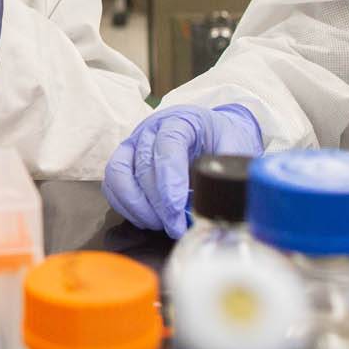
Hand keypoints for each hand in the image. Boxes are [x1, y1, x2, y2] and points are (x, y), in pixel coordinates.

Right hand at [104, 105, 262, 236]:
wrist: (210, 131)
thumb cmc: (221, 138)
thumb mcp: (235, 145)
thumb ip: (229, 168)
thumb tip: (225, 198)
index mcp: (181, 121)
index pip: (168, 146)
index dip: (170, 180)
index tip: (177, 209)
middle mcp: (151, 129)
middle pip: (144, 165)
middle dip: (158, 203)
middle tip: (175, 227)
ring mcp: (133, 143)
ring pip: (120, 173)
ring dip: (136, 205)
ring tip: (159, 224)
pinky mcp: (123, 160)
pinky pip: (113, 184)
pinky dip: (125, 205)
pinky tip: (146, 219)